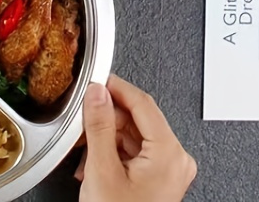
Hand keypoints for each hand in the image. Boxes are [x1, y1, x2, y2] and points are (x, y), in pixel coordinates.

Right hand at [76, 75, 196, 201]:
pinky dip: (112, 151)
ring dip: (105, 136)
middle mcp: (176, 160)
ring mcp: (169, 171)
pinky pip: (134, 151)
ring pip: (133, 134)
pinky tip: (93, 161)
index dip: (115, 86)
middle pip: (137, 118)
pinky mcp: (159, 180)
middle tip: (82, 118)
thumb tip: (97, 92)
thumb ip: (99, 125)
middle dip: (105, 117)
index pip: (142, 101)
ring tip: (84, 147)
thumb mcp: (103, 170)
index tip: (95, 78)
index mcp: (170, 153)